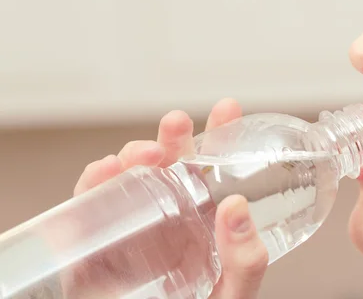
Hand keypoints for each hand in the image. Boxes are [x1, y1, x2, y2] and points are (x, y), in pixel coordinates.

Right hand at [72, 98, 268, 298]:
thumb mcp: (232, 291)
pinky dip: (94, 182)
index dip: (220, 137)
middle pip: (170, 165)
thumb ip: (244, 259)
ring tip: (145, 154)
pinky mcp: (94, 242)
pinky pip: (89, 204)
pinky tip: (106, 172)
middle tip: (177, 123)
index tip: (227, 110)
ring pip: (130, 176)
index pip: (214, 171)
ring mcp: (132, 225)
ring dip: (134, 155)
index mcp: (204, 221)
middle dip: (173, 137)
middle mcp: (168, 217)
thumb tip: (236, 207)